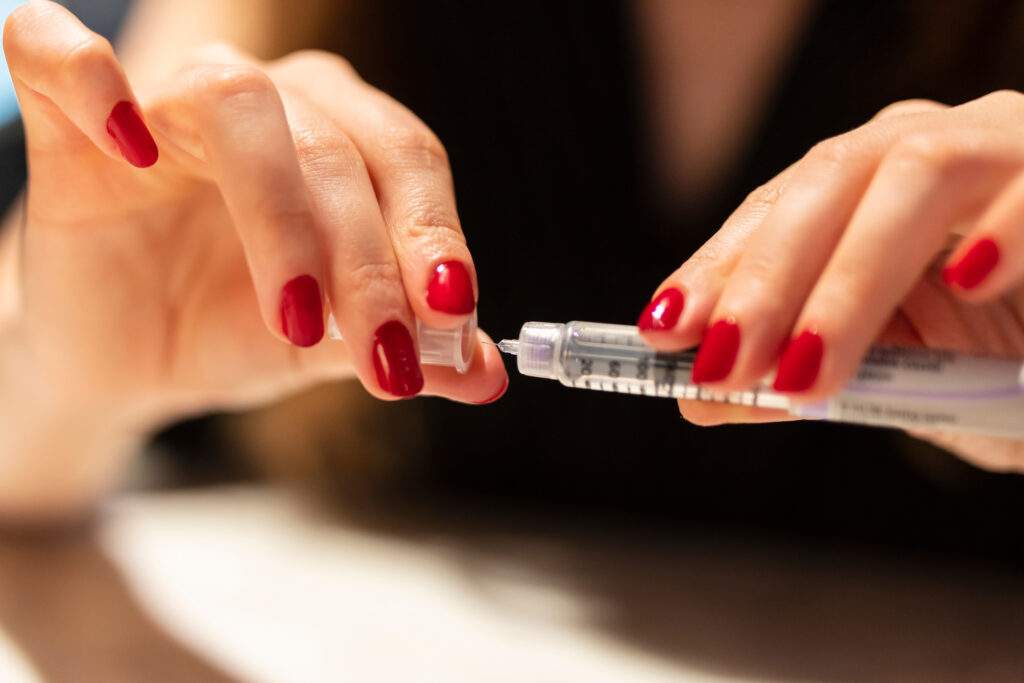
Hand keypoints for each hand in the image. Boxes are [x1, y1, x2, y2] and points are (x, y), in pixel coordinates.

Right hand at [0, 1, 506, 516]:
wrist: (126, 357)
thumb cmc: (232, 330)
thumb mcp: (330, 348)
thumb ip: (405, 348)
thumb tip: (487, 373)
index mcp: (343, 138)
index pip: (407, 161)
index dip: (437, 235)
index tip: (456, 319)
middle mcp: (271, 101)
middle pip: (338, 145)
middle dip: (369, 258)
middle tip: (385, 354)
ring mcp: (170, 100)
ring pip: (238, 103)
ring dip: (280, 216)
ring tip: (297, 321)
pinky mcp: (70, 121)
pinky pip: (59, 54)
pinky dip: (91, 81)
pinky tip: (130, 146)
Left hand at [636, 94, 1023, 472]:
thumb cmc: (998, 352)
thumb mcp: (892, 373)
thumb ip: (805, 371)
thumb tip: (702, 398)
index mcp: (864, 185)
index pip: (773, 211)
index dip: (717, 268)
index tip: (664, 330)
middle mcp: (921, 149)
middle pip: (826, 184)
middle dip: (765, 280)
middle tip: (724, 365)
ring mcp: (1000, 146)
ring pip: (914, 176)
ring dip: (851, 279)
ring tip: (805, 370)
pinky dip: (1005, 230)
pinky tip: (971, 282)